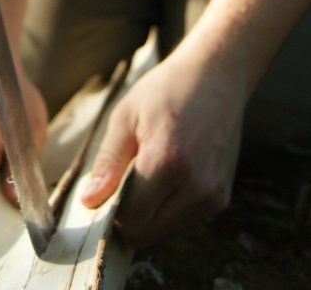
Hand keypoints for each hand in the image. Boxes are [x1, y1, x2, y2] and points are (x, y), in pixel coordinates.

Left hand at [81, 46, 244, 245]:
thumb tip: (89, 202)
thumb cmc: (166, 90)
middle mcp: (196, 187)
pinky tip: (166, 175)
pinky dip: (167, 209)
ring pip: (164, 231)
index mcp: (168, 163)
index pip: (129, 220)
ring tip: (147, 172)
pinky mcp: (222, 199)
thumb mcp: (126, 116)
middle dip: (127, 216)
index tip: (102, 190)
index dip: (109, 211)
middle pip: (146, 233)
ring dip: (148, 214)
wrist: (217, 76)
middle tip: (121, 180)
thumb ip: (108, 162)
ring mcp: (213, 196)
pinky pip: (183, 221)